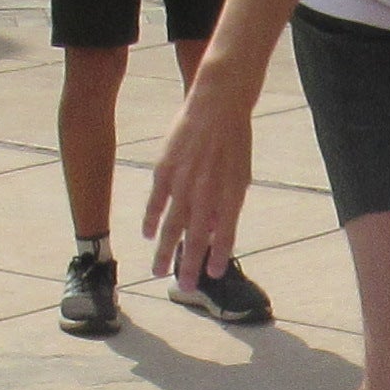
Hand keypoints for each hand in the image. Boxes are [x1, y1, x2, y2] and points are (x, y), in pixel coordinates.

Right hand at [144, 82, 256, 282]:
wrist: (219, 103)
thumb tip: (215, 229)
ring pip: (172, 225)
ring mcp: (184, 182)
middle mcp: (207, 192)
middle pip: (196, 237)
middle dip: (190, 265)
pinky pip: (156, 201)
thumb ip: (228, 203)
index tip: (211, 275)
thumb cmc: (233, 140)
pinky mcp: (166, 169)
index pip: (225, 235)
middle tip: (185, 286)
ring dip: (166, 251)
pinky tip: (148, 236)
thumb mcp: (241, 174)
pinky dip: (151, 220)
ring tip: (159, 271)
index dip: (218, 256)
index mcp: (231, 194)